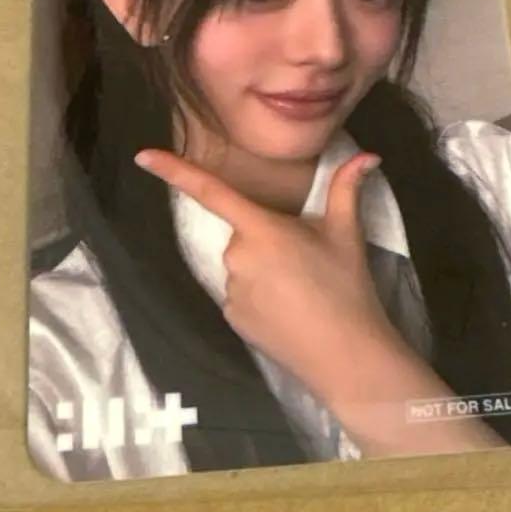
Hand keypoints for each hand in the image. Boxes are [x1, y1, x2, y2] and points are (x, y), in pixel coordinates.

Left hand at [132, 146, 407, 405]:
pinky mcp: (231, 318)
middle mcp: (236, 257)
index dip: (174, 172)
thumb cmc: (346, 287)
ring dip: (265, 270)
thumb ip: (347, 188)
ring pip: (243, 266)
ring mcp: (230, 291)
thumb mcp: (347, 233)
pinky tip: (288, 311)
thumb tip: (368, 155)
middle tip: (306, 260)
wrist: (345, 355)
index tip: (143, 156)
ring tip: (302, 291)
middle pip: (244, 235)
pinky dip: (260, 297)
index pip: (211, 192)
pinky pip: (240, 295)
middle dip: (268, 240)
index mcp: (261, 229)